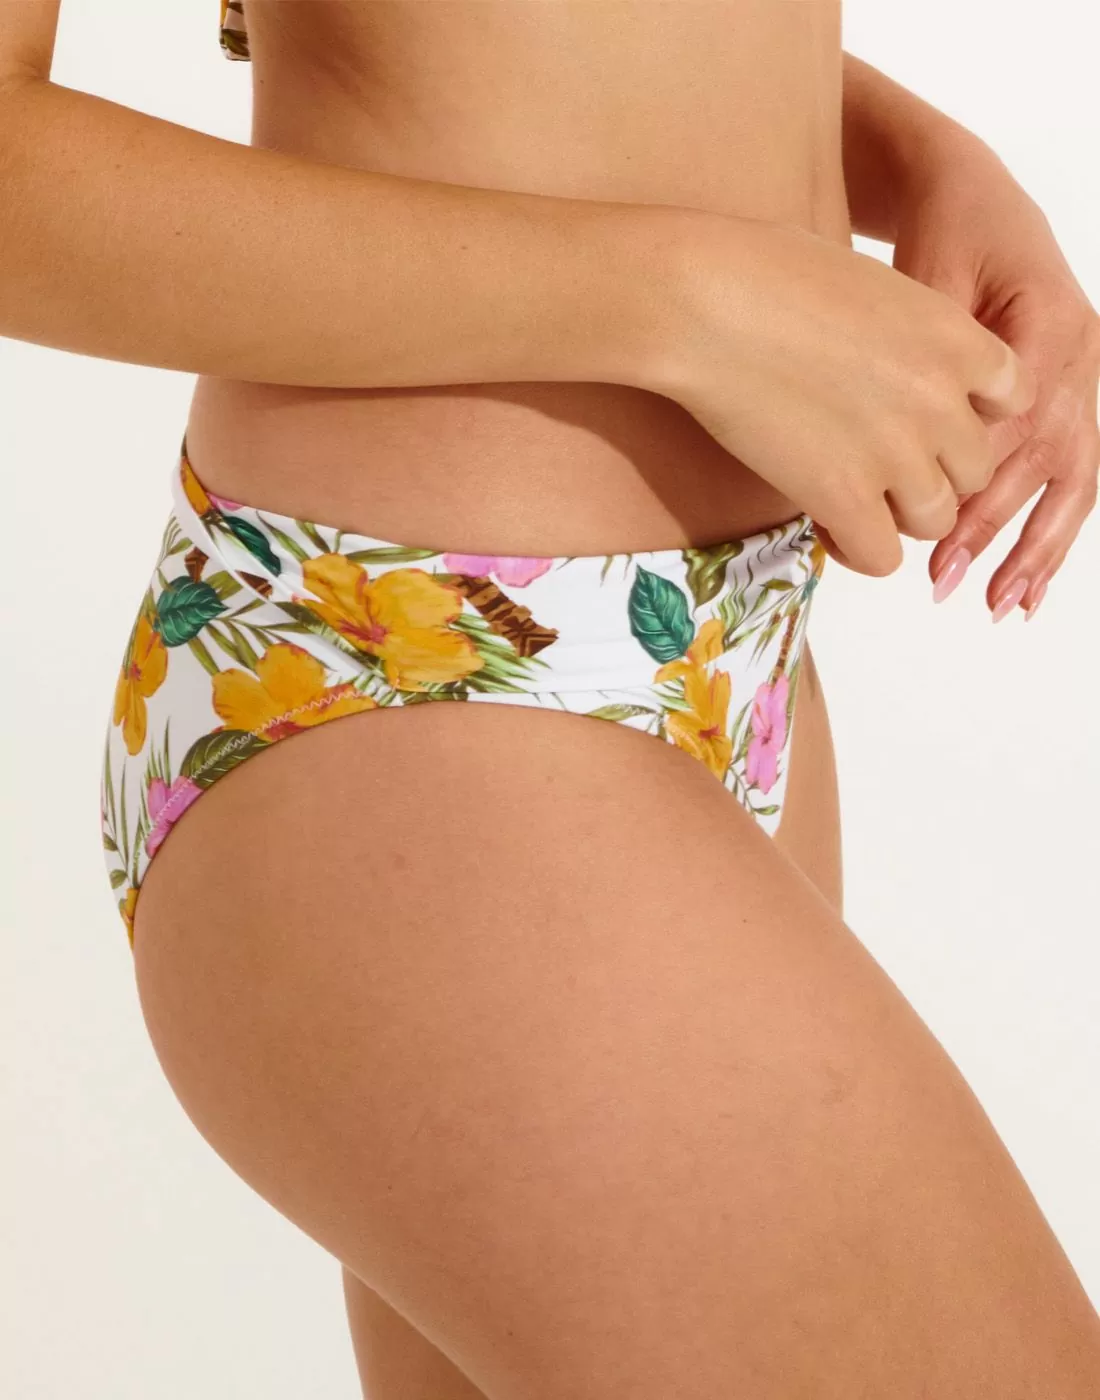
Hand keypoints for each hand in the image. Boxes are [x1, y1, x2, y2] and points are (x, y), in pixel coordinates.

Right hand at [652, 210, 1034, 577]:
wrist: (706, 302)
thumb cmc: (765, 274)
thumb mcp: (871, 286)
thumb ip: (906, 335)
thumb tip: (890, 371)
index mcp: (955, 338)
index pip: (1010, 401)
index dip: (968, 415)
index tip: (924, 415)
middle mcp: (940, 401)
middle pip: (974, 470)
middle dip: (932, 471)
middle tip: (878, 464)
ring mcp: (896, 454)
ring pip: (936, 520)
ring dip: (897, 516)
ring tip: (851, 498)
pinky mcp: (843, 497)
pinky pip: (882, 558)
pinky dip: (858, 549)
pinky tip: (825, 523)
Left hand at [892, 138, 1099, 619]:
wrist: (969, 193)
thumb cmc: (943, 227)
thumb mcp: (928, 272)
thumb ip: (933, 349)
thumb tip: (918, 430)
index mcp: (1052, 324)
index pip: (1024, 424)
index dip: (983, 485)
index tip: (938, 536)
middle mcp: (1083, 354)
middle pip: (1053, 460)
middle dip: (1003, 530)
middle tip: (950, 583)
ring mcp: (1086, 376)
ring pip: (1076, 476)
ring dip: (1039, 548)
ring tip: (1002, 606)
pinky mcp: (1070, 394)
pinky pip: (1075, 471)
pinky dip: (1053, 530)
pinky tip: (1028, 585)